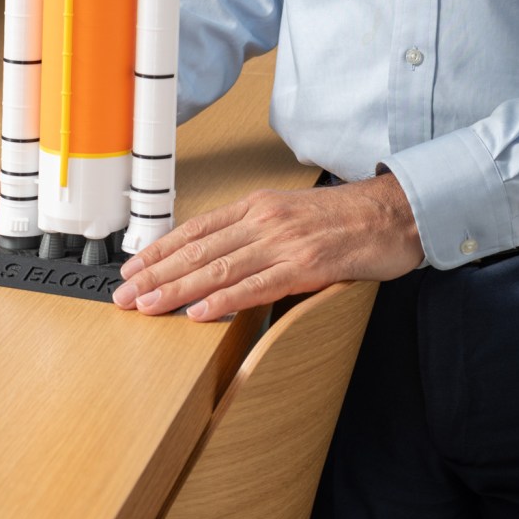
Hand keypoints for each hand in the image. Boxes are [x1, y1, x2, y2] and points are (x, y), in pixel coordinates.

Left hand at [114, 172, 423, 319]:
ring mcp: (284, 241)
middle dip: (156, 274)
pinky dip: (222, 300)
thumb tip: (221, 262)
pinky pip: (256, 285)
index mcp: (259, 207)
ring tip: (147, 306)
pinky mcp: (306, 264)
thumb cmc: (347, 219)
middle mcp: (265, 220)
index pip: (196, 229)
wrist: (394, 214)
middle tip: (124, 296)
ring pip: (218, 268)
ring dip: (176, 289)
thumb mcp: (292, 216)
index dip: (160, 250)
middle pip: (198, 250)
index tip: (131, 269)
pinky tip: (198, 312)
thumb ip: (258, 235)